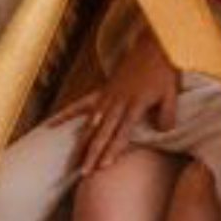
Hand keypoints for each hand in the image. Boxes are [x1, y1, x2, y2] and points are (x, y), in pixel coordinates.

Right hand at [71, 31, 179, 171]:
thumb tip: (162, 133)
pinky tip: (49, 126)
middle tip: (84, 174)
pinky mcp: (100, 91)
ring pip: (90, 125)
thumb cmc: (163, 71)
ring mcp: (106, 97)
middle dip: (93, 154)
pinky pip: (79, 105)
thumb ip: (167, 115)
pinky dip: (64, 115)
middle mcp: (117, 103)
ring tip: (73, 164)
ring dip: (81, 144)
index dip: (112, 150)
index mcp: (134, 105)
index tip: (103, 167)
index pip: (121, 133)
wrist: (151, 46)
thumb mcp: (171, 93)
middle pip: (102, 133)